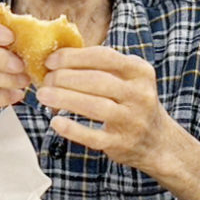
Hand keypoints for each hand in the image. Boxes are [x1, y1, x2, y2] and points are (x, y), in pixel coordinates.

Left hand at [36, 47, 168, 172]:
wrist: (157, 140)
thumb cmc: (132, 101)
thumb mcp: (129, 78)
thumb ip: (101, 65)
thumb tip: (59, 56)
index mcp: (140, 71)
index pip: (104, 57)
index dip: (74, 57)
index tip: (50, 60)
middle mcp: (140, 95)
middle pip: (97, 81)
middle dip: (65, 78)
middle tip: (45, 79)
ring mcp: (132, 121)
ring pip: (95, 107)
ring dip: (64, 99)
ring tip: (43, 95)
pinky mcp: (121, 144)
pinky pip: (93, 136)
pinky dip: (72, 129)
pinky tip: (55, 122)